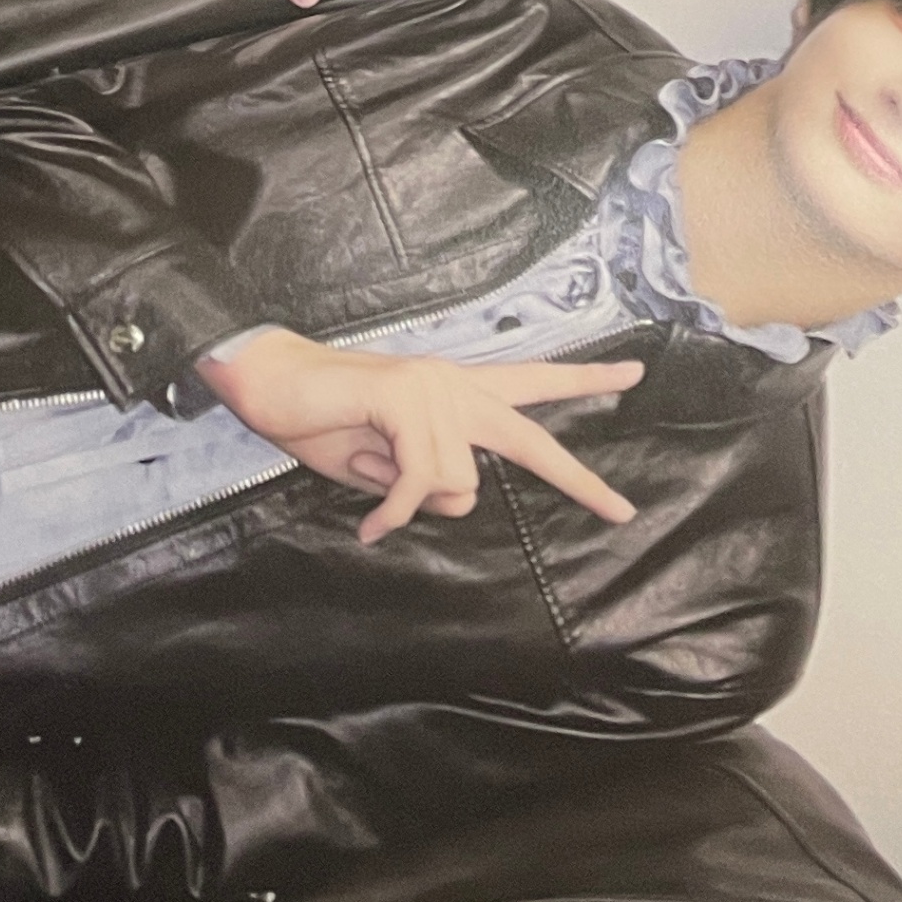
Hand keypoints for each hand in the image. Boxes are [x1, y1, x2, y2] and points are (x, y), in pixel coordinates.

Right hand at [203, 325, 640, 542]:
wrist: (268, 384)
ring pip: (455, 481)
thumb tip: (458, 496)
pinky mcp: (404, 397)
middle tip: (622, 512)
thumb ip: (425, 482)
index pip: (530, 384)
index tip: (633, 375)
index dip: (582, 382)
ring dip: (409, 498)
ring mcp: (432, 386)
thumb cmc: (320, 422)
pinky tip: (370, 526)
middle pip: (530, 436)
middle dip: (577, 480)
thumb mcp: (381, 469)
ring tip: (366, 474)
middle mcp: (454, 382)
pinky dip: (394, 512)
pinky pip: (419, 481)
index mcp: (453, 391)